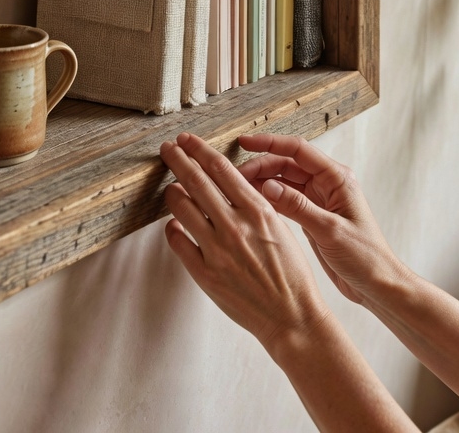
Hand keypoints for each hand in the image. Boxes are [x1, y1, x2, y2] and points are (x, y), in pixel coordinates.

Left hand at [160, 132, 328, 354]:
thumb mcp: (280, 227)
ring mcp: (217, 251)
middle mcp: (234, 226)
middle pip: (197, 182)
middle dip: (178, 160)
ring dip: (172, 192)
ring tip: (169, 186)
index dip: (200, 151)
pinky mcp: (205, 275)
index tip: (187, 141)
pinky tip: (173, 224)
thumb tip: (229, 186)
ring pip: (182, 209)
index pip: (221, 169)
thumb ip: (254, 205)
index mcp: (257, 210)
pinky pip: (178, 243)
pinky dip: (172, 229)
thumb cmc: (291, 274)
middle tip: (167, 147)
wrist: (291, 316)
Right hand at [237, 134, 404, 306]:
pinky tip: (252, 203)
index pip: (299, 150)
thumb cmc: (364, 256)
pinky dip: (270, 201)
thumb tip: (268, 185)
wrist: (377, 284)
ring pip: (285, 182)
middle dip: (261, 166)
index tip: (246, 142)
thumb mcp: (330, 230)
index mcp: (337, 178)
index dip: (270, 143)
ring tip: (237, 187)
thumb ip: (299, 207)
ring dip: (263, 183)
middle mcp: (328, 184)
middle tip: (235, 175)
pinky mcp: (313, 217)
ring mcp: (320, 200)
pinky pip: (287, 201)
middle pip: (288, 165)